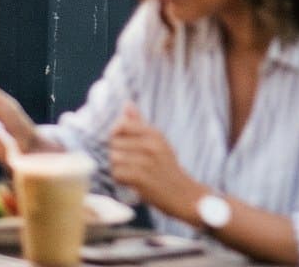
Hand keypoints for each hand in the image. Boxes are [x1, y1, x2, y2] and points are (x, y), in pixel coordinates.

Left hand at [109, 102, 199, 217]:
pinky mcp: (141, 178)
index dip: (116, 135)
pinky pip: (117, 173)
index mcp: (155, 133)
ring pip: (114, 158)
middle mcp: (151, 145)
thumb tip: (126, 103)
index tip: (123, 145)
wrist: (184, 195)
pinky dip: (120, 179)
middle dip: (117, 153)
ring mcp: (146, 161)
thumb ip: (139, 122)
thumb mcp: (158, 141)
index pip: (122, 124)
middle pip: (115, 143)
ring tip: (131, 172)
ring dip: (118, 168)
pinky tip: (131, 182)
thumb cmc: (166, 167)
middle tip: (130, 163)